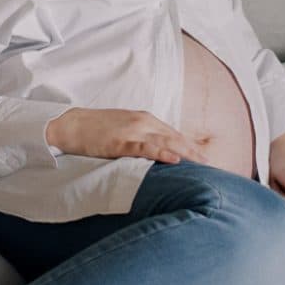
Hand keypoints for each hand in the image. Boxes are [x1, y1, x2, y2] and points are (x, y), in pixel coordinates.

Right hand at [46, 108, 209, 164]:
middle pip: (175, 137)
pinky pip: (145, 147)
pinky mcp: (120, 141)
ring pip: (165, 141)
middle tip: (213, 165)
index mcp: (145, 119)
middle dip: (194, 151)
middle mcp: (142, 122)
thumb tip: (161, 151)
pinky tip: (175, 159)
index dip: (192, 145)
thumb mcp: (125, 129)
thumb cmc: (97, 129)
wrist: (71, 125)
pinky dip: (161, 152)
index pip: (174, 133)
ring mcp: (131, 131)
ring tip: (202, 164)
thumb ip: (143, 137)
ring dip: (185, 153)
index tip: (207, 158)